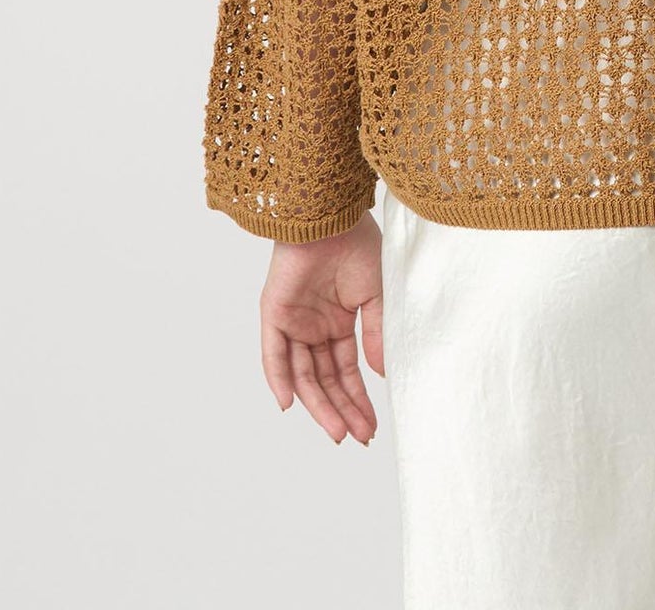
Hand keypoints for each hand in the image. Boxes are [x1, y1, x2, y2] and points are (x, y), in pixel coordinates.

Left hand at [258, 211, 383, 444]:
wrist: (333, 216)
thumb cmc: (358, 245)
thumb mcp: (377, 295)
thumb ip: (376, 334)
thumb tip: (381, 375)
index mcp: (340, 321)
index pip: (347, 370)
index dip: (358, 398)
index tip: (371, 426)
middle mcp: (315, 327)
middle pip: (325, 379)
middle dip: (341, 409)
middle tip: (358, 437)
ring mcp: (294, 322)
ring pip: (302, 373)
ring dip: (318, 404)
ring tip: (337, 432)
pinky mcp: (274, 313)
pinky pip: (273, 353)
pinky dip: (278, 378)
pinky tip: (290, 404)